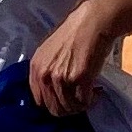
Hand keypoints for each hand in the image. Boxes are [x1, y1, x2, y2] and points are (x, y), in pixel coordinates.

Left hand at [27, 0, 128, 116]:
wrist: (93, 22)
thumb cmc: (74, 34)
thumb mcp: (49, 52)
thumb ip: (46, 72)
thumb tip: (52, 93)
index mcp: (36, 68)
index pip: (39, 101)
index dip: (53, 104)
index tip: (65, 100)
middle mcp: (45, 75)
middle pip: (54, 109)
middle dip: (68, 108)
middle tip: (79, 100)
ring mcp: (62, 78)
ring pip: (70, 107)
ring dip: (81, 105)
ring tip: (89, 93)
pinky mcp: (80, 78)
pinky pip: (84, 101)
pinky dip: (92, 100)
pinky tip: (96, 90)